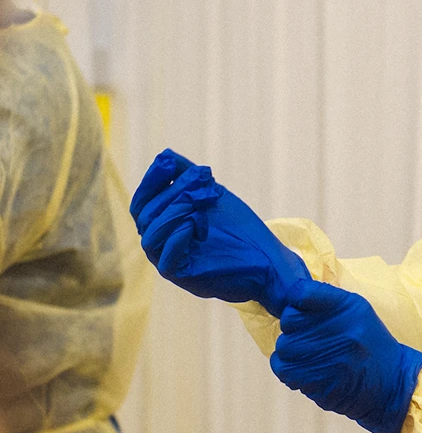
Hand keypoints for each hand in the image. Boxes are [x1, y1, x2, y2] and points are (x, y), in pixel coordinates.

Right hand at [130, 148, 309, 316]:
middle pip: (145, 216)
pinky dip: (179, 235)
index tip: (166, 162)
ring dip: (176, 209)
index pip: (141, 203)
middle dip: (172, 190)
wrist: (269, 261)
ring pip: (151, 235)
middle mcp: (162, 245)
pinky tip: (197, 222)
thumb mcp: (213, 195)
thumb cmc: (240, 229)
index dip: (151, 181)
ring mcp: (171, 262)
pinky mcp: (184, 278)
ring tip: (202, 199)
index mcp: (166, 226)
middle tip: (200, 176)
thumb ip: (189, 176)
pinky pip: (166, 259)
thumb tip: (165, 155)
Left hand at [270, 278, 421, 432]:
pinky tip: (305, 367)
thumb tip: (295, 295)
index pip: (301, 292)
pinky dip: (288, 368)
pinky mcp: (315, 382)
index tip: (302, 308)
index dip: (296, 300)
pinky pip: (283, 369)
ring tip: (310, 352)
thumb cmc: (372, 343)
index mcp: (346, 306)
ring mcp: (325, 357)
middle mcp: (335, 329)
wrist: (390, 383)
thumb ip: (328, 300)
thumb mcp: (358, 310)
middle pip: (289, 319)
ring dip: (291, 349)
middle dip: (294, 326)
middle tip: (309, 334)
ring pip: (284, 345)